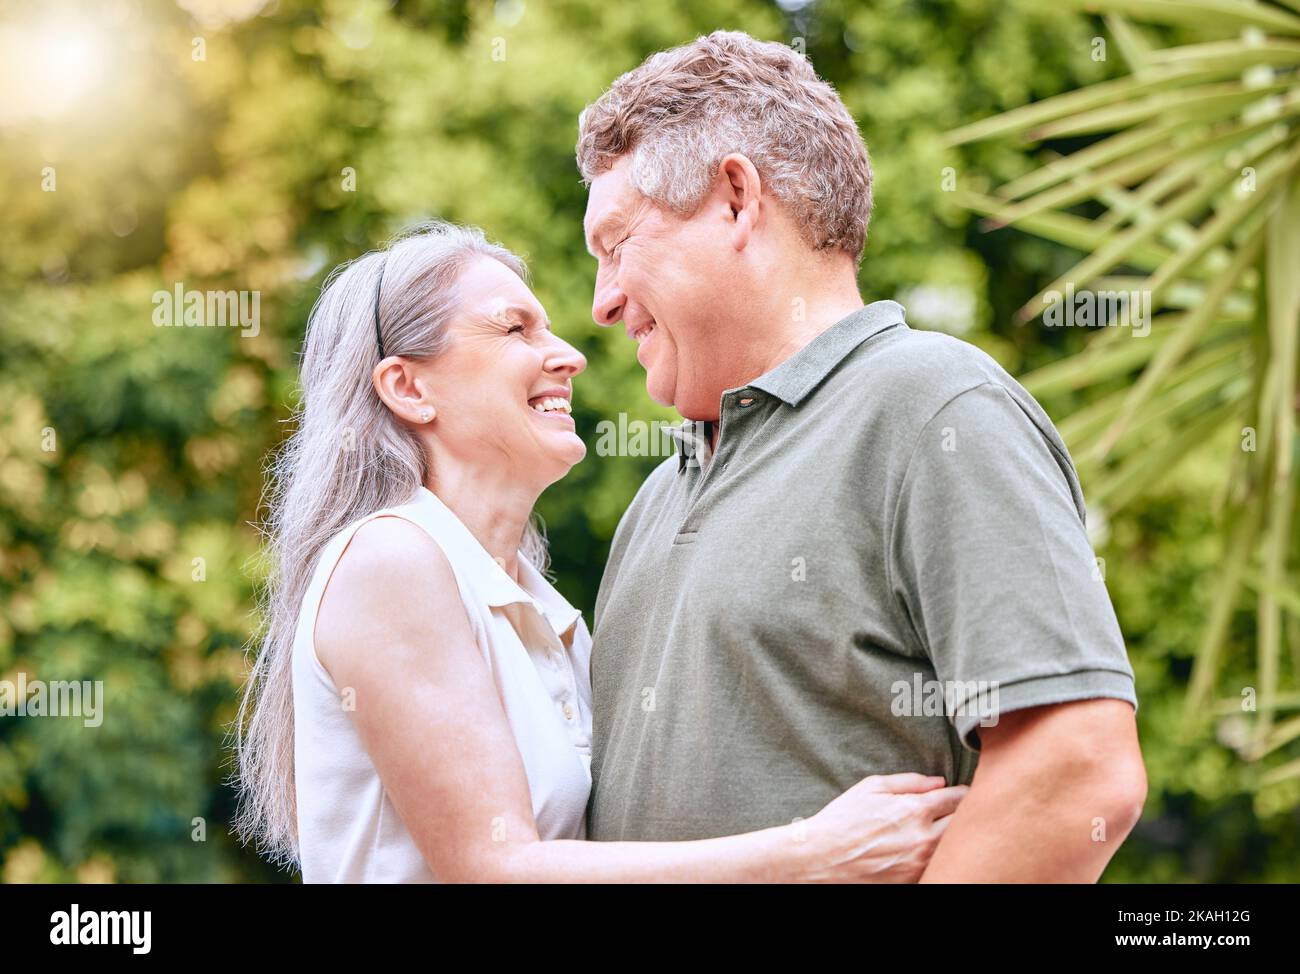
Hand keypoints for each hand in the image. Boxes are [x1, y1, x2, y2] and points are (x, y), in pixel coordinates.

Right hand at [796, 773, 967, 882]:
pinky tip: (925, 849)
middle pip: (964, 823)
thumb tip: (939, 782)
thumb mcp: (871, 787)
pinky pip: (938, 865)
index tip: (960, 793)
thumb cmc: (843, 819)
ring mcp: (921, 863)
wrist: (822, 857)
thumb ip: (909, 781)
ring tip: (941, 829)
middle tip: (955, 811)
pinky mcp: (914, 880)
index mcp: (915, 809)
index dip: (962, 792)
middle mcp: (924, 838)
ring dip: (954, 836)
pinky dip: (938, 856)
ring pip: (955, 847)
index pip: (958, 798)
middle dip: (963, 814)